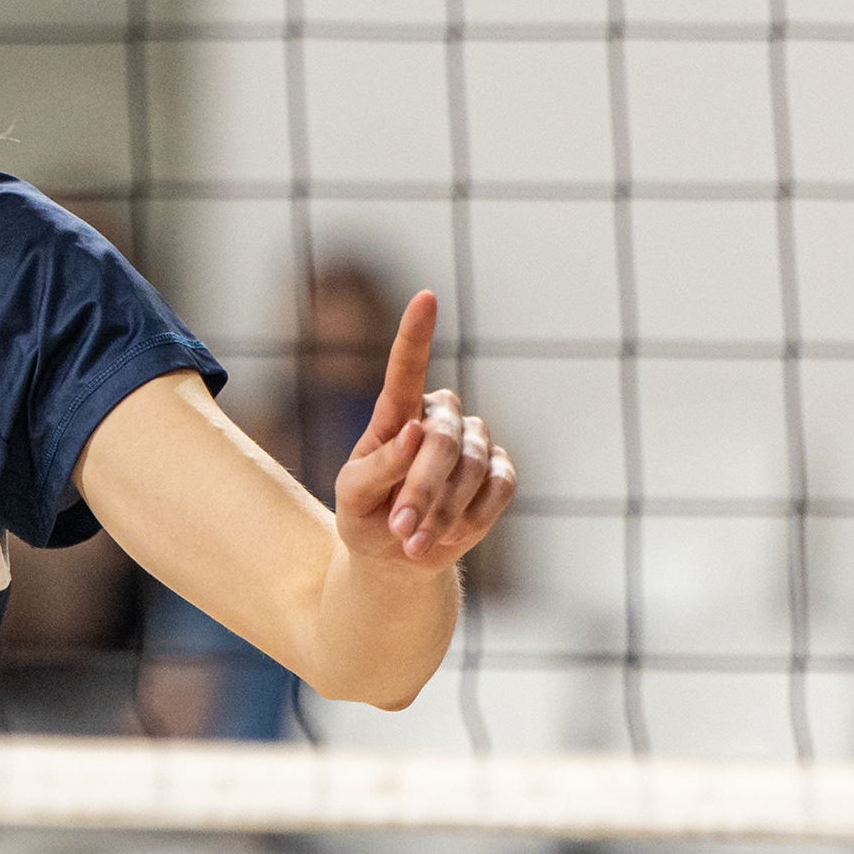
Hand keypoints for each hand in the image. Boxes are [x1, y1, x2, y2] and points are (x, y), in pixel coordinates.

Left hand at [334, 289, 513, 574]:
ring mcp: (474, 443)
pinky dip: (472, 517)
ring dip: (442, 512)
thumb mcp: (353, 495)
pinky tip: (450, 533)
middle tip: (401, 529)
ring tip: (414, 541)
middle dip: (421, 490)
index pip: (407, 368)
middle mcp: (439, 417)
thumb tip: (416, 431)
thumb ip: (379, 465)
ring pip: (472, 468)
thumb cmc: (366, 515)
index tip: (425, 297)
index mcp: (396, 412)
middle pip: (442, 441)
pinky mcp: (499, 473)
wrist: (396, 556)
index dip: (416, 334)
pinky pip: (499, 488)